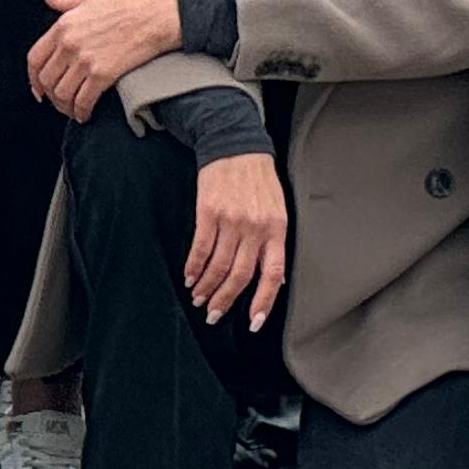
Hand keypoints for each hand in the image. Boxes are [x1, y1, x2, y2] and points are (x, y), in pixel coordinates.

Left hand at [26, 0, 186, 121]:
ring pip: (62, 94)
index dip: (33, 79)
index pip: (35, 59)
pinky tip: (85, 114)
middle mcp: (69, 44)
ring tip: (73, 109)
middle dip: (50, 96)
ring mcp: (85, 60)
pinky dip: (81, 112)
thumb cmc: (126, 4)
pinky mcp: (103, 74)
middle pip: (46, 80)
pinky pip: (83, 101)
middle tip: (60, 101)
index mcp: (63, 25)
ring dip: (65, 107)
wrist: (156, 14)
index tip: (39, 89)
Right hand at [183, 151, 290, 329]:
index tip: (253, 322)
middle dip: (225, 300)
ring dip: (207, 287)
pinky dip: (194, 267)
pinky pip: (200, 248)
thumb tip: (276, 279)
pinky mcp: (209, 212)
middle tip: (214, 314)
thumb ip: (275, 244)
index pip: (272, 274)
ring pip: (218, 266)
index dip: (263, 302)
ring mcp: (232, 220)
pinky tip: (190, 276)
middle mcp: (255, 228)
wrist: (237, 146)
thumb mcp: (278, 210)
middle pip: (240, 275)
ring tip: (199, 298)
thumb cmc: (259, 180)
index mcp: (276, 229)